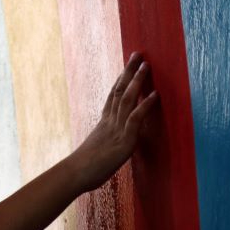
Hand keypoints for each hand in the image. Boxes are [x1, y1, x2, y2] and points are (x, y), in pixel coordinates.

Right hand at [75, 52, 158, 190]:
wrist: (74, 175)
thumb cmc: (83, 169)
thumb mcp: (96, 151)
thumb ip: (104, 144)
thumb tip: (105, 147)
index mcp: (103, 124)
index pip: (112, 96)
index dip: (120, 80)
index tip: (127, 67)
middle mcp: (109, 122)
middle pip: (119, 91)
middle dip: (129, 71)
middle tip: (137, 54)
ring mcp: (116, 129)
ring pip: (127, 99)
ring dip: (137, 81)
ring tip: (146, 65)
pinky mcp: (124, 140)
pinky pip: (135, 119)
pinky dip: (146, 105)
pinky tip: (155, 95)